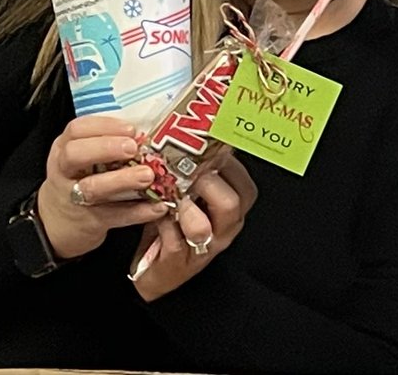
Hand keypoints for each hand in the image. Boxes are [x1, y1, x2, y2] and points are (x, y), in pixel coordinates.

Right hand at [36, 115, 167, 259]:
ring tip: (147, 175)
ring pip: (93, 187)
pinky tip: (158, 206)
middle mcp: (65, 171)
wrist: (59, 222)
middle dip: (106, 148)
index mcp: (64, 148)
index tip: (131, 128)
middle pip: (75, 154)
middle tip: (133, 148)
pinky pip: (115, 216)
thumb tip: (149, 129)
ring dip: (123, 180)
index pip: (77, 129)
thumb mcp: (83, 156)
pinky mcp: (91, 221)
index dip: (105, 126)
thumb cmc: (81, 177)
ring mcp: (74, 198)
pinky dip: (138, 211)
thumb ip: (108, 141)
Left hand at [131, 155, 256, 302]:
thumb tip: (189, 130)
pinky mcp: (180, 263)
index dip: (225, 162)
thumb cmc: (174, 223)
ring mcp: (204, 247)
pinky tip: (154, 213)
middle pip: (231, 202)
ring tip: (170, 199)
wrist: (155, 268)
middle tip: (186, 174)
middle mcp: (225, 228)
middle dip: (206, 183)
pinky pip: (172, 241)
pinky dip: (161, 223)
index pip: (243, 182)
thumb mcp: (191, 192)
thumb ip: (196, 169)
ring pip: (202, 227)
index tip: (205, 146)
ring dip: (182, 208)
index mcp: (234, 206)